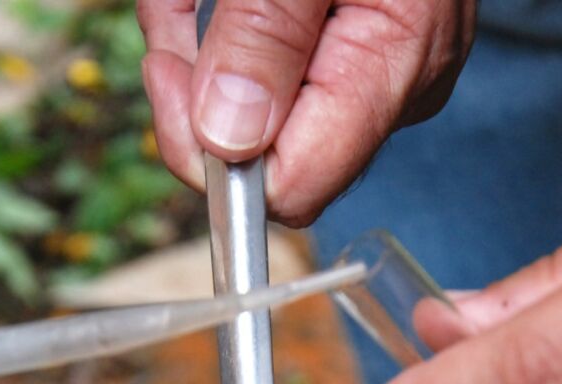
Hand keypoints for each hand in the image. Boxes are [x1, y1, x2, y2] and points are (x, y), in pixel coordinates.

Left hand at [138, 0, 474, 225]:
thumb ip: (270, 30)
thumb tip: (228, 140)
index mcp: (392, 69)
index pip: (293, 187)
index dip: (217, 153)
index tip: (169, 71)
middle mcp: (391, 90)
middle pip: (264, 152)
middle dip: (198, 83)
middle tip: (177, 2)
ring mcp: (374, 75)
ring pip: (250, 110)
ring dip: (195, 42)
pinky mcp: (352, 54)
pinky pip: (266, 69)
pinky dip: (212, 23)